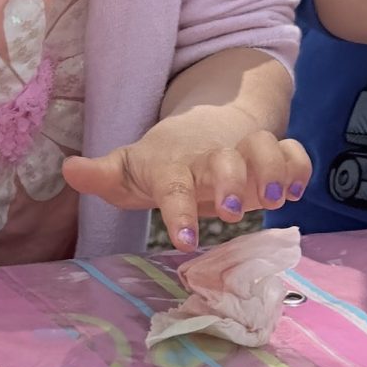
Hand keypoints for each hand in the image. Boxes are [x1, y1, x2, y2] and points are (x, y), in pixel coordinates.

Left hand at [62, 103, 311, 249]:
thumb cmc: (164, 162)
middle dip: (231, 182)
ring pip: (263, 147)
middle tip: (230, 211)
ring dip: (271, 170)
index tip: (184, 242)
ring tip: (274, 199)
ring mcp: (244, 152)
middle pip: (225, 159)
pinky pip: (293, 151)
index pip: (172, 185)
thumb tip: (68, 169)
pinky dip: (299, 167)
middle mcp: (212, 156)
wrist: (206, 124)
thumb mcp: (130, 170)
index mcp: (173, 164)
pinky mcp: (272, 155)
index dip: (178, 212)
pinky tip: (296, 191)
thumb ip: (102, 175)